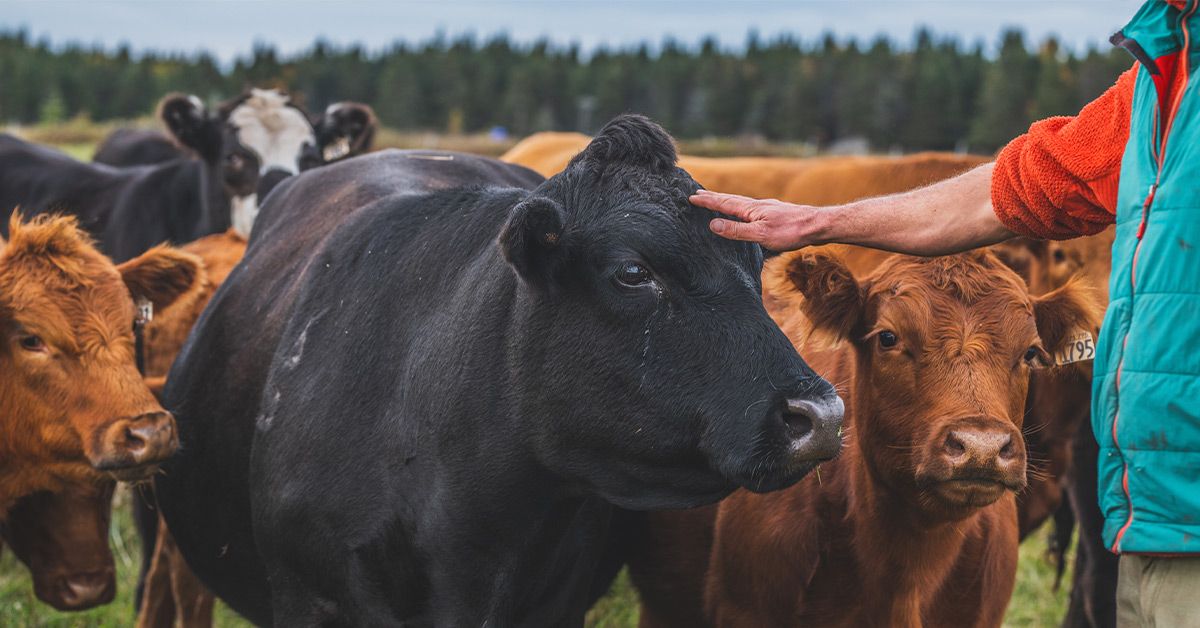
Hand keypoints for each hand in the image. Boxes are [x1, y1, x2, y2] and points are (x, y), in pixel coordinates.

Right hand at [689, 190, 824, 251]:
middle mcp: (757, 205)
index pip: (723, 203)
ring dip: (726, 200)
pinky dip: (740, 206)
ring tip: (716, 199)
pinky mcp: (775, 212)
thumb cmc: (791, 232)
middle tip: (697, 193)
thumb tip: (712, 224)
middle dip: (713, 197)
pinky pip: (750, 207)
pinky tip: (746, 211)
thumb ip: (736, 230)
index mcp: (750, 209)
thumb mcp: (760, 235)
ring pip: (741, 202)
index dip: (706, 201)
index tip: (690, 197)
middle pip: (730, 199)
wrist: (817, 225)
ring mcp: (766, 208)